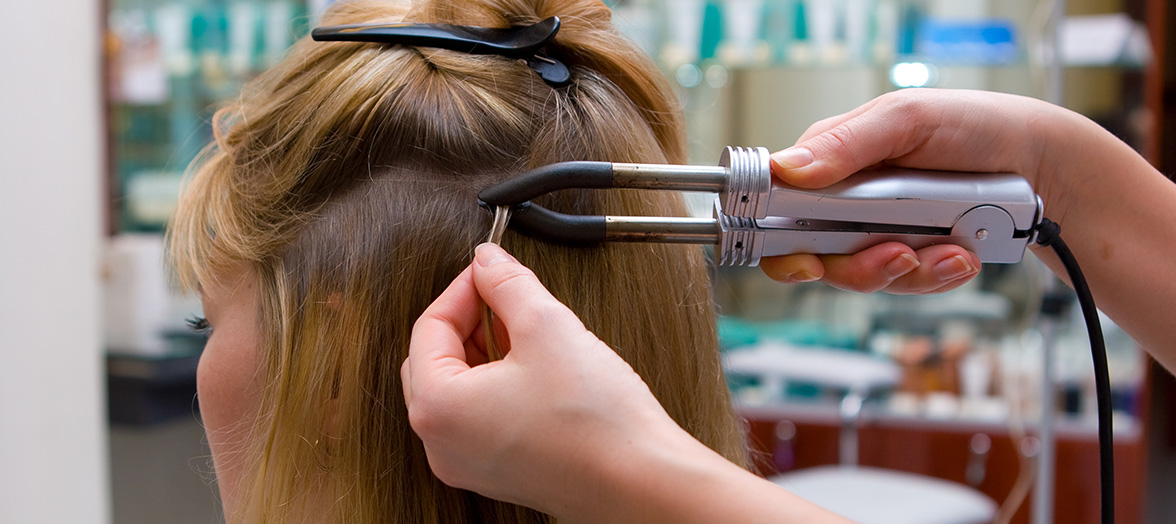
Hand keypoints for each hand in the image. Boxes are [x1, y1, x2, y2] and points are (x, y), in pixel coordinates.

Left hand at [401, 243, 690, 519]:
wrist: (640, 483)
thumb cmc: (595, 423)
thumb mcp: (546, 326)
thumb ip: (508, 284)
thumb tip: (488, 262)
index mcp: (438, 407)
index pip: (429, 327)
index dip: (462, 289)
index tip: (489, 271)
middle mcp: (442, 444)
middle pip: (433, 360)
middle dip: (468, 320)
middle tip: (503, 296)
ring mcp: (468, 464)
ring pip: (457, 389)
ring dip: (483, 351)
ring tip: (524, 329)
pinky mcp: (497, 473)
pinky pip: (478, 417)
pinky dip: (495, 385)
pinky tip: (534, 367)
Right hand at [761, 88, 1072, 293]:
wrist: (1041, 166)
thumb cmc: (974, 125)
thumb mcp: (907, 118)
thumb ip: (846, 143)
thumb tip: (787, 169)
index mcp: (830, 161)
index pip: (778, 204)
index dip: (777, 238)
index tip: (801, 258)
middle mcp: (845, 202)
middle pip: (815, 255)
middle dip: (856, 265)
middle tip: (895, 254)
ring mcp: (877, 233)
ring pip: (862, 277)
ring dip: (906, 271)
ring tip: (947, 250)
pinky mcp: (911, 258)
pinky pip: (906, 285)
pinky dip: (936, 275)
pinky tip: (961, 254)